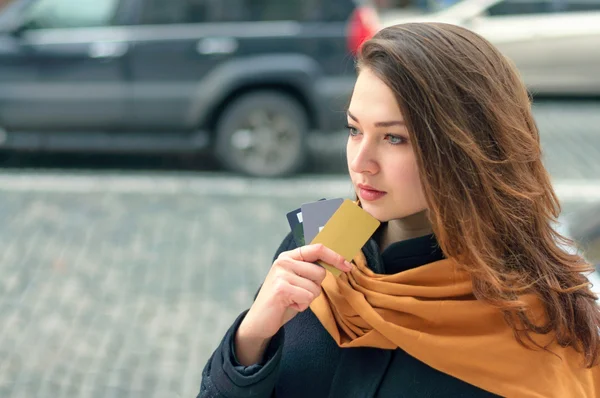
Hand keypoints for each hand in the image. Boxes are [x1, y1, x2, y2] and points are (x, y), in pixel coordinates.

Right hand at [238, 244, 352, 340]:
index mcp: (289, 256)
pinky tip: (289, 305)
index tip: (347, 266)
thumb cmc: (283, 300)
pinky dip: (302, 306)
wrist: (260, 320)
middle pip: (320, 272)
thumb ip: (311, 270)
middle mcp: (284, 261)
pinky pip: (308, 297)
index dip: (335, 257)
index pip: (317, 249)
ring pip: (315, 288)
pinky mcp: (281, 288)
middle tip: (298, 293)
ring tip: (292, 300)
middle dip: (315, 287)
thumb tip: (339, 263)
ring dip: (308, 299)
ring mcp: (281, 274)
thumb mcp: (297, 280)